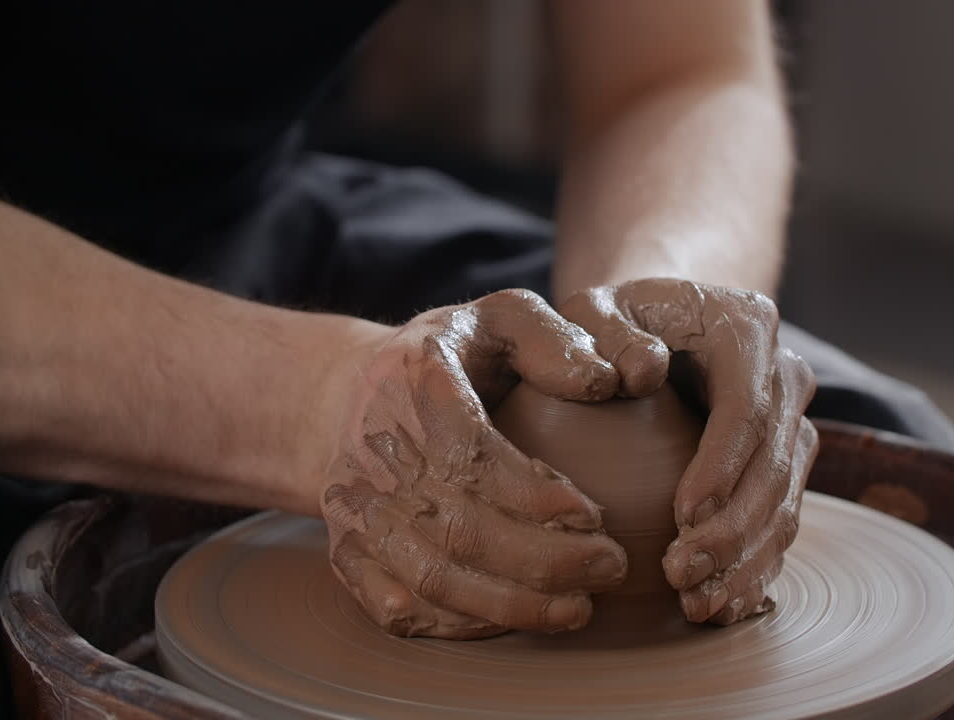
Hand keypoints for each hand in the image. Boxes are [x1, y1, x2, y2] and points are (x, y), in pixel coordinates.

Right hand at [319, 289, 628, 638]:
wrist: (341, 397)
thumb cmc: (447, 357)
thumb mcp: (499, 319)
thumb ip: (553, 339)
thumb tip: (607, 382)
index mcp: (415, 385)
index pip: (471, 456)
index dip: (534, 496)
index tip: (595, 515)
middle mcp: (375, 453)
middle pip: (458, 530)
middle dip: (543, 561)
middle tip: (611, 567)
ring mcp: (356, 510)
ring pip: (432, 579)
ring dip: (511, 606)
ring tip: (578, 609)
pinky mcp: (347, 554)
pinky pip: (400, 609)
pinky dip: (459, 627)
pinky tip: (515, 624)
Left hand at [560, 278, 817, 624]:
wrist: (658, 323)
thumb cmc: (613, 320)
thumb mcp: (594, 308)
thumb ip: (605, 331)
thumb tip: (641, 373)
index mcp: (748, 328)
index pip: (746, 407)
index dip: (722, 466)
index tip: (683, 515)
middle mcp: (784, 375)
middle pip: (774, 464)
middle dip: (733, 530)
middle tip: (681, 573)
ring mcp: (790, 424)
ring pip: (785, 503)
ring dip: (746, 561)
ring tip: (697, 604)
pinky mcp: (783, 466)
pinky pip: (779, 524)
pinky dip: (753, 569)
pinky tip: (720, 607)